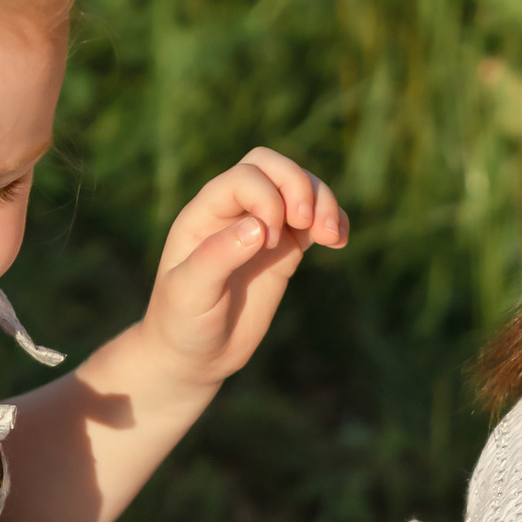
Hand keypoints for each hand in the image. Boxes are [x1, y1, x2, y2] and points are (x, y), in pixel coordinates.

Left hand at [143, 148, 347, 391]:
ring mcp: (262, 228)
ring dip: (323, 201)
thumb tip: (258, 226)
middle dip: (298, 185)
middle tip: (306, 223)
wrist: (196, 355)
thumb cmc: (182, 322)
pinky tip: (339, 241)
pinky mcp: (284, 249)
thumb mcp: (189, 293)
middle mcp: (234, 212)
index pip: (244, 177)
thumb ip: (218, 256)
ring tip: (331, 237)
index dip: (265, 198)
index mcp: (204, 214)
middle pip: (273, 166)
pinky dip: (334, 221)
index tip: (266, 241)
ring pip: (299, 187)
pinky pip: (315, 220)